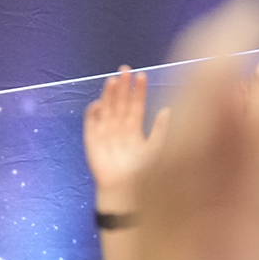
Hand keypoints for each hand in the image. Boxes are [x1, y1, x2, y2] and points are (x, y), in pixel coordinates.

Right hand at [82, 67, 168, 213]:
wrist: (126, 190)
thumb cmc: (143, 173)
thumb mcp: (157, 149)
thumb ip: (161, 130)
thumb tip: (167, 109)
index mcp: (135, 129)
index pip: (136, 105)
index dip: (139, 91)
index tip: (142, 76)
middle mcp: (119, 128)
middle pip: (121, 103)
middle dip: (123, 86)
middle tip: (126, 69)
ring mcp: (105, 133)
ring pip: (107, 109)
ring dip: (109, 95)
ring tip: (113, 80)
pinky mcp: (92, 141)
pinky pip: (91, 124)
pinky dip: (93, 114)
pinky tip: (98, 104)